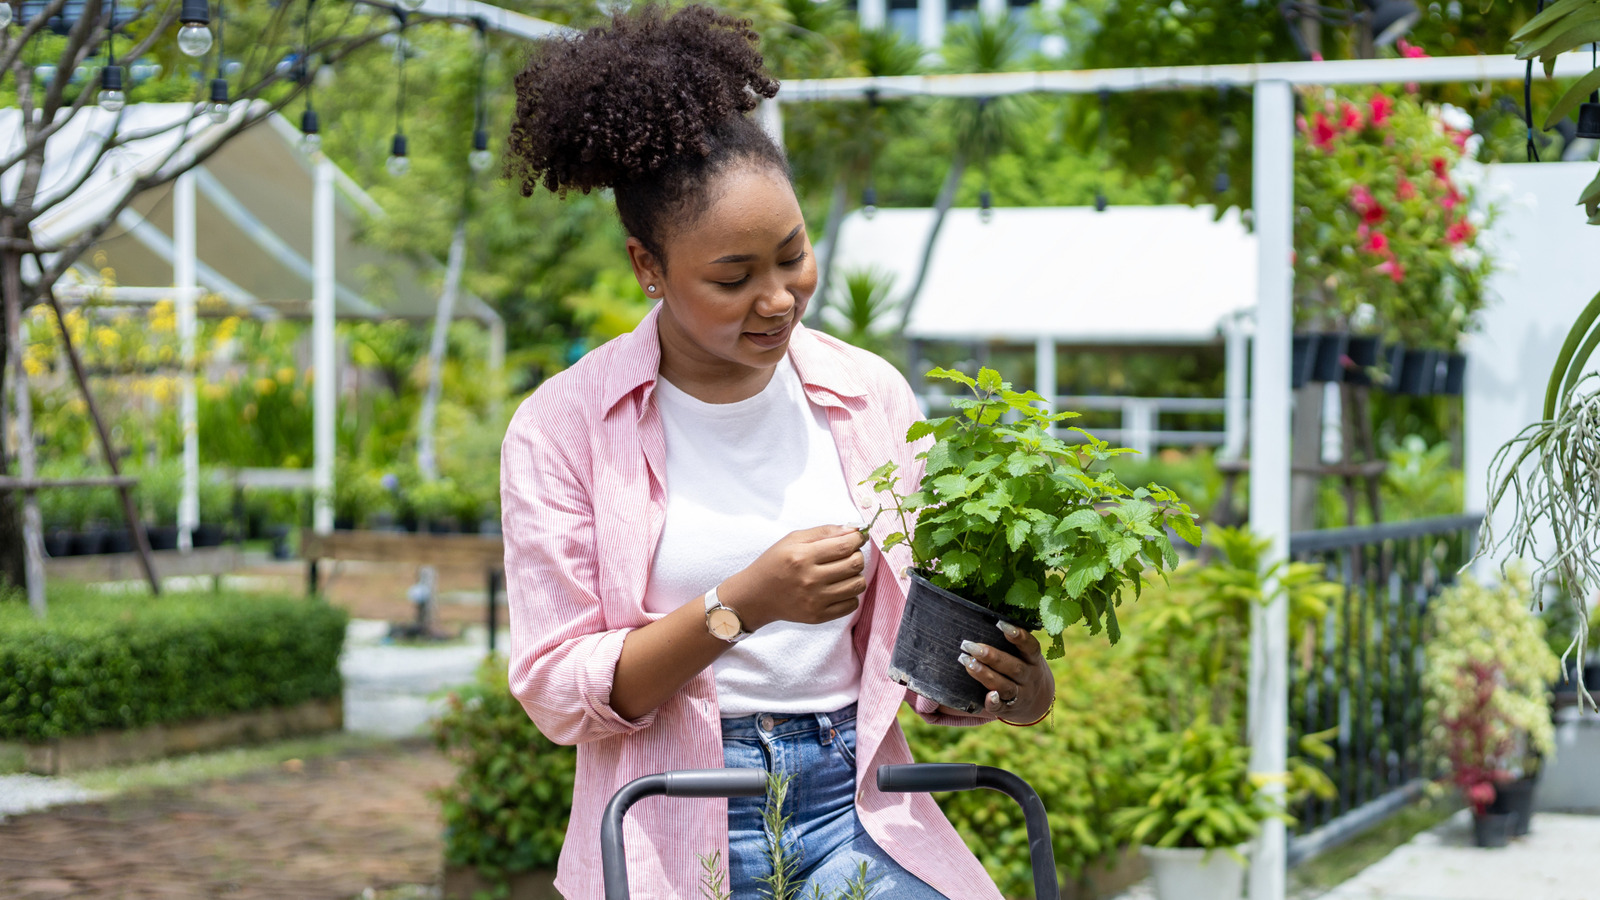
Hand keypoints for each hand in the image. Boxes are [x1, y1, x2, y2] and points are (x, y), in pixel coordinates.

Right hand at [719, 525, 867, 631]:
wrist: (756, 596)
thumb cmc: (775, 563)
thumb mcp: (793, 539)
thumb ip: (824, 532)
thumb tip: (855, 530)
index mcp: (802, 556)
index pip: (845, 546)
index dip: (857, 539)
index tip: (857, 538)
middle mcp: (810, 580)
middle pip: (855, 564)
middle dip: (857, 555)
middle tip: (848, 554)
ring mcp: (815, 601)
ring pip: (857, 585)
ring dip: (855, 575)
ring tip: (843, 572)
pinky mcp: (818, 616)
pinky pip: (851, 604)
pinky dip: (850, 594)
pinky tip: (838, 588)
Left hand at [957, 621, 1054, 722]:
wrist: (1038, 704)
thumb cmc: (1023, 670)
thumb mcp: (1026, 656)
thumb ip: (1012, 643)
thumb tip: (981, 618)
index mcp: (1033, 661)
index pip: (1030, 647)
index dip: (1018, 636)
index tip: (1000, 623)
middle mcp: (1030, 678)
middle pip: (1013, 667)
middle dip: (990, 656)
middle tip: (969, 645)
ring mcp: (1021, 695)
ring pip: (1005, 686)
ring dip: (985, 675)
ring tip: (966, 662)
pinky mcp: (1010, 710)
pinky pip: (1002, 708)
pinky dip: (994, 703)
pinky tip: (987, 697)